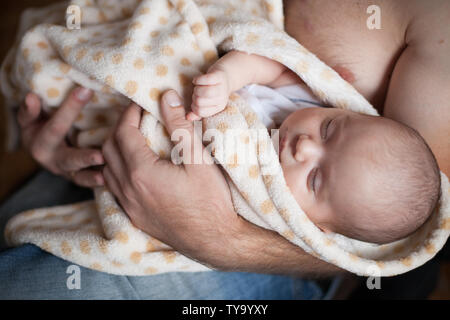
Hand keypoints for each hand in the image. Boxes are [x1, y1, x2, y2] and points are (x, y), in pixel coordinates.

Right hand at [18, 87, 104, 186]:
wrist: (40, 147)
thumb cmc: (39, 126)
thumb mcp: (30, 118)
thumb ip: (30, 110)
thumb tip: (31, 97)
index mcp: (41, 144)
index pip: (56, 126)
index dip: (70, 108)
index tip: (86, 91)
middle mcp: (53, 161)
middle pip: (69, 159)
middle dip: (84, 158)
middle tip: (100, 156)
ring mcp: (67, 172)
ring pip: (80, 177)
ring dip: (93, 177)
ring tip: (106, 177)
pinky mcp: (79, 178)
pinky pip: (89, 182)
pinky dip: (99, 182)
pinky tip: (112, 180)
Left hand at [102, 90, 240, 264]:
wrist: (215, 239)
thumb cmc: (211, 199)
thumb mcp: (199, 158)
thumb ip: (179, 125)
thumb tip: (167, 96)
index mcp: (142, 171)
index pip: (123, 132)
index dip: (128, 113)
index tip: (140, 104)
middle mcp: (128, 189)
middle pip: (108, 149)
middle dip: (119, 128)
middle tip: (136, 118)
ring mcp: (129, 206)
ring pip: (107, 170)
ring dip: (115, 150)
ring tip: (133, 139)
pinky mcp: (134, 217)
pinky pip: (114, 188)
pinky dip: (116, 171)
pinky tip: (133, 167)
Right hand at [187, 69, 230, 120]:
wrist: (227, 76)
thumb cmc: (213, 90)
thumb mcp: (207, 103)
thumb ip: (197, 112)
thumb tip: (187, 117)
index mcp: (218, 107)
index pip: (201, 112)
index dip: (194, 107)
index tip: (194, 102)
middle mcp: (222, 99)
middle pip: (200, 101)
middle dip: (194, 97)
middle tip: (196, 93)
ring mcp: (222, 87)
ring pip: (204, 92)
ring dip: (196, 89)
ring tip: (197, 87)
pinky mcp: (219, 76)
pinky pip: (206, 79)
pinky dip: (198, 80)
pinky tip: (196, 80)